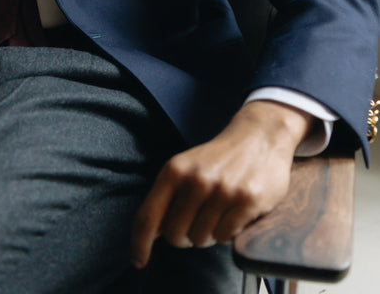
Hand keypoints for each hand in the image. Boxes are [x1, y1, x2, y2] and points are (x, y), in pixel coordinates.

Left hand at [130, 100, 312, 267]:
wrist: (259, 136)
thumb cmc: (217, 158)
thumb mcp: (185, 167)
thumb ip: (166, 197)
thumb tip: (149, 234)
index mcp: (174, 170)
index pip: (148, 216)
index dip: (139, 243)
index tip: (138, 261)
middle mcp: (196, 180)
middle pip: (175, 235)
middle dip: (184, 236)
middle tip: (197, 220)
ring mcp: (223, 191)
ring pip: (201, 239)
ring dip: (208, 233)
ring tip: (219, 210)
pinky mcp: (247, 201)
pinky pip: (225, 237)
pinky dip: (227, 231)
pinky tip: (234, 211)